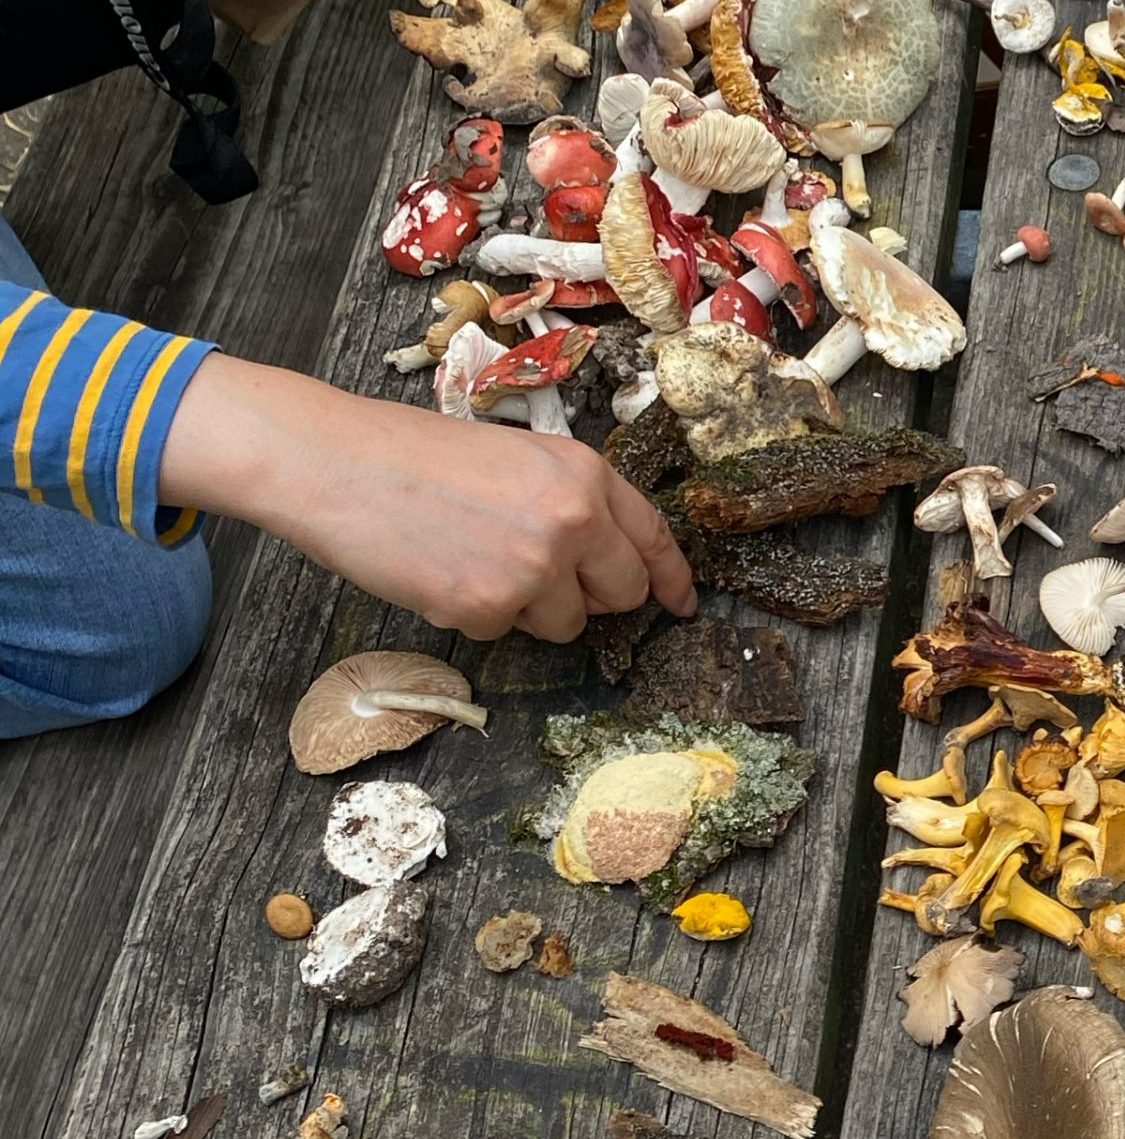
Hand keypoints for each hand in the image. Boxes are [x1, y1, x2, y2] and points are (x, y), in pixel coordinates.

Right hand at [160, 353, 694, 640]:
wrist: (335, 464)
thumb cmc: (415, 454)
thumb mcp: (517, 458)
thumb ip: (570, 502)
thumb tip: (604, 557)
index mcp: (585, 474)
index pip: (653, 538)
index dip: (671, 578)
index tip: (682, 603)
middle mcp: (573, 521)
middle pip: (622, 594)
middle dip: (595, 598)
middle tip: (547, 580)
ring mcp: (534, 568)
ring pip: (566, 624)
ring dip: (531, 609)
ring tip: (476, 560)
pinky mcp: (489, 606)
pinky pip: (505, 632)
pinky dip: (476, 613)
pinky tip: (442, 571)